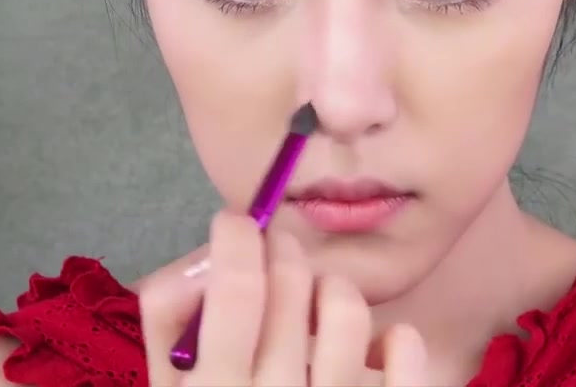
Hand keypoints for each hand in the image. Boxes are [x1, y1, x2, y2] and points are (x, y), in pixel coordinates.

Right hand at [140, 211, 428, 385]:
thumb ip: (169, 331)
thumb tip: (198, 263)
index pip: (236, 288)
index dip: (238, 237)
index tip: (237, 222)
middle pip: (291, 287)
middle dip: (282, 252)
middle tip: (276, 252)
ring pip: (346, 309)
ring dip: (330, 289)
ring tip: (317, 303)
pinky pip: (406, 354)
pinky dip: (395, 338)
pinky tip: (374, 346)